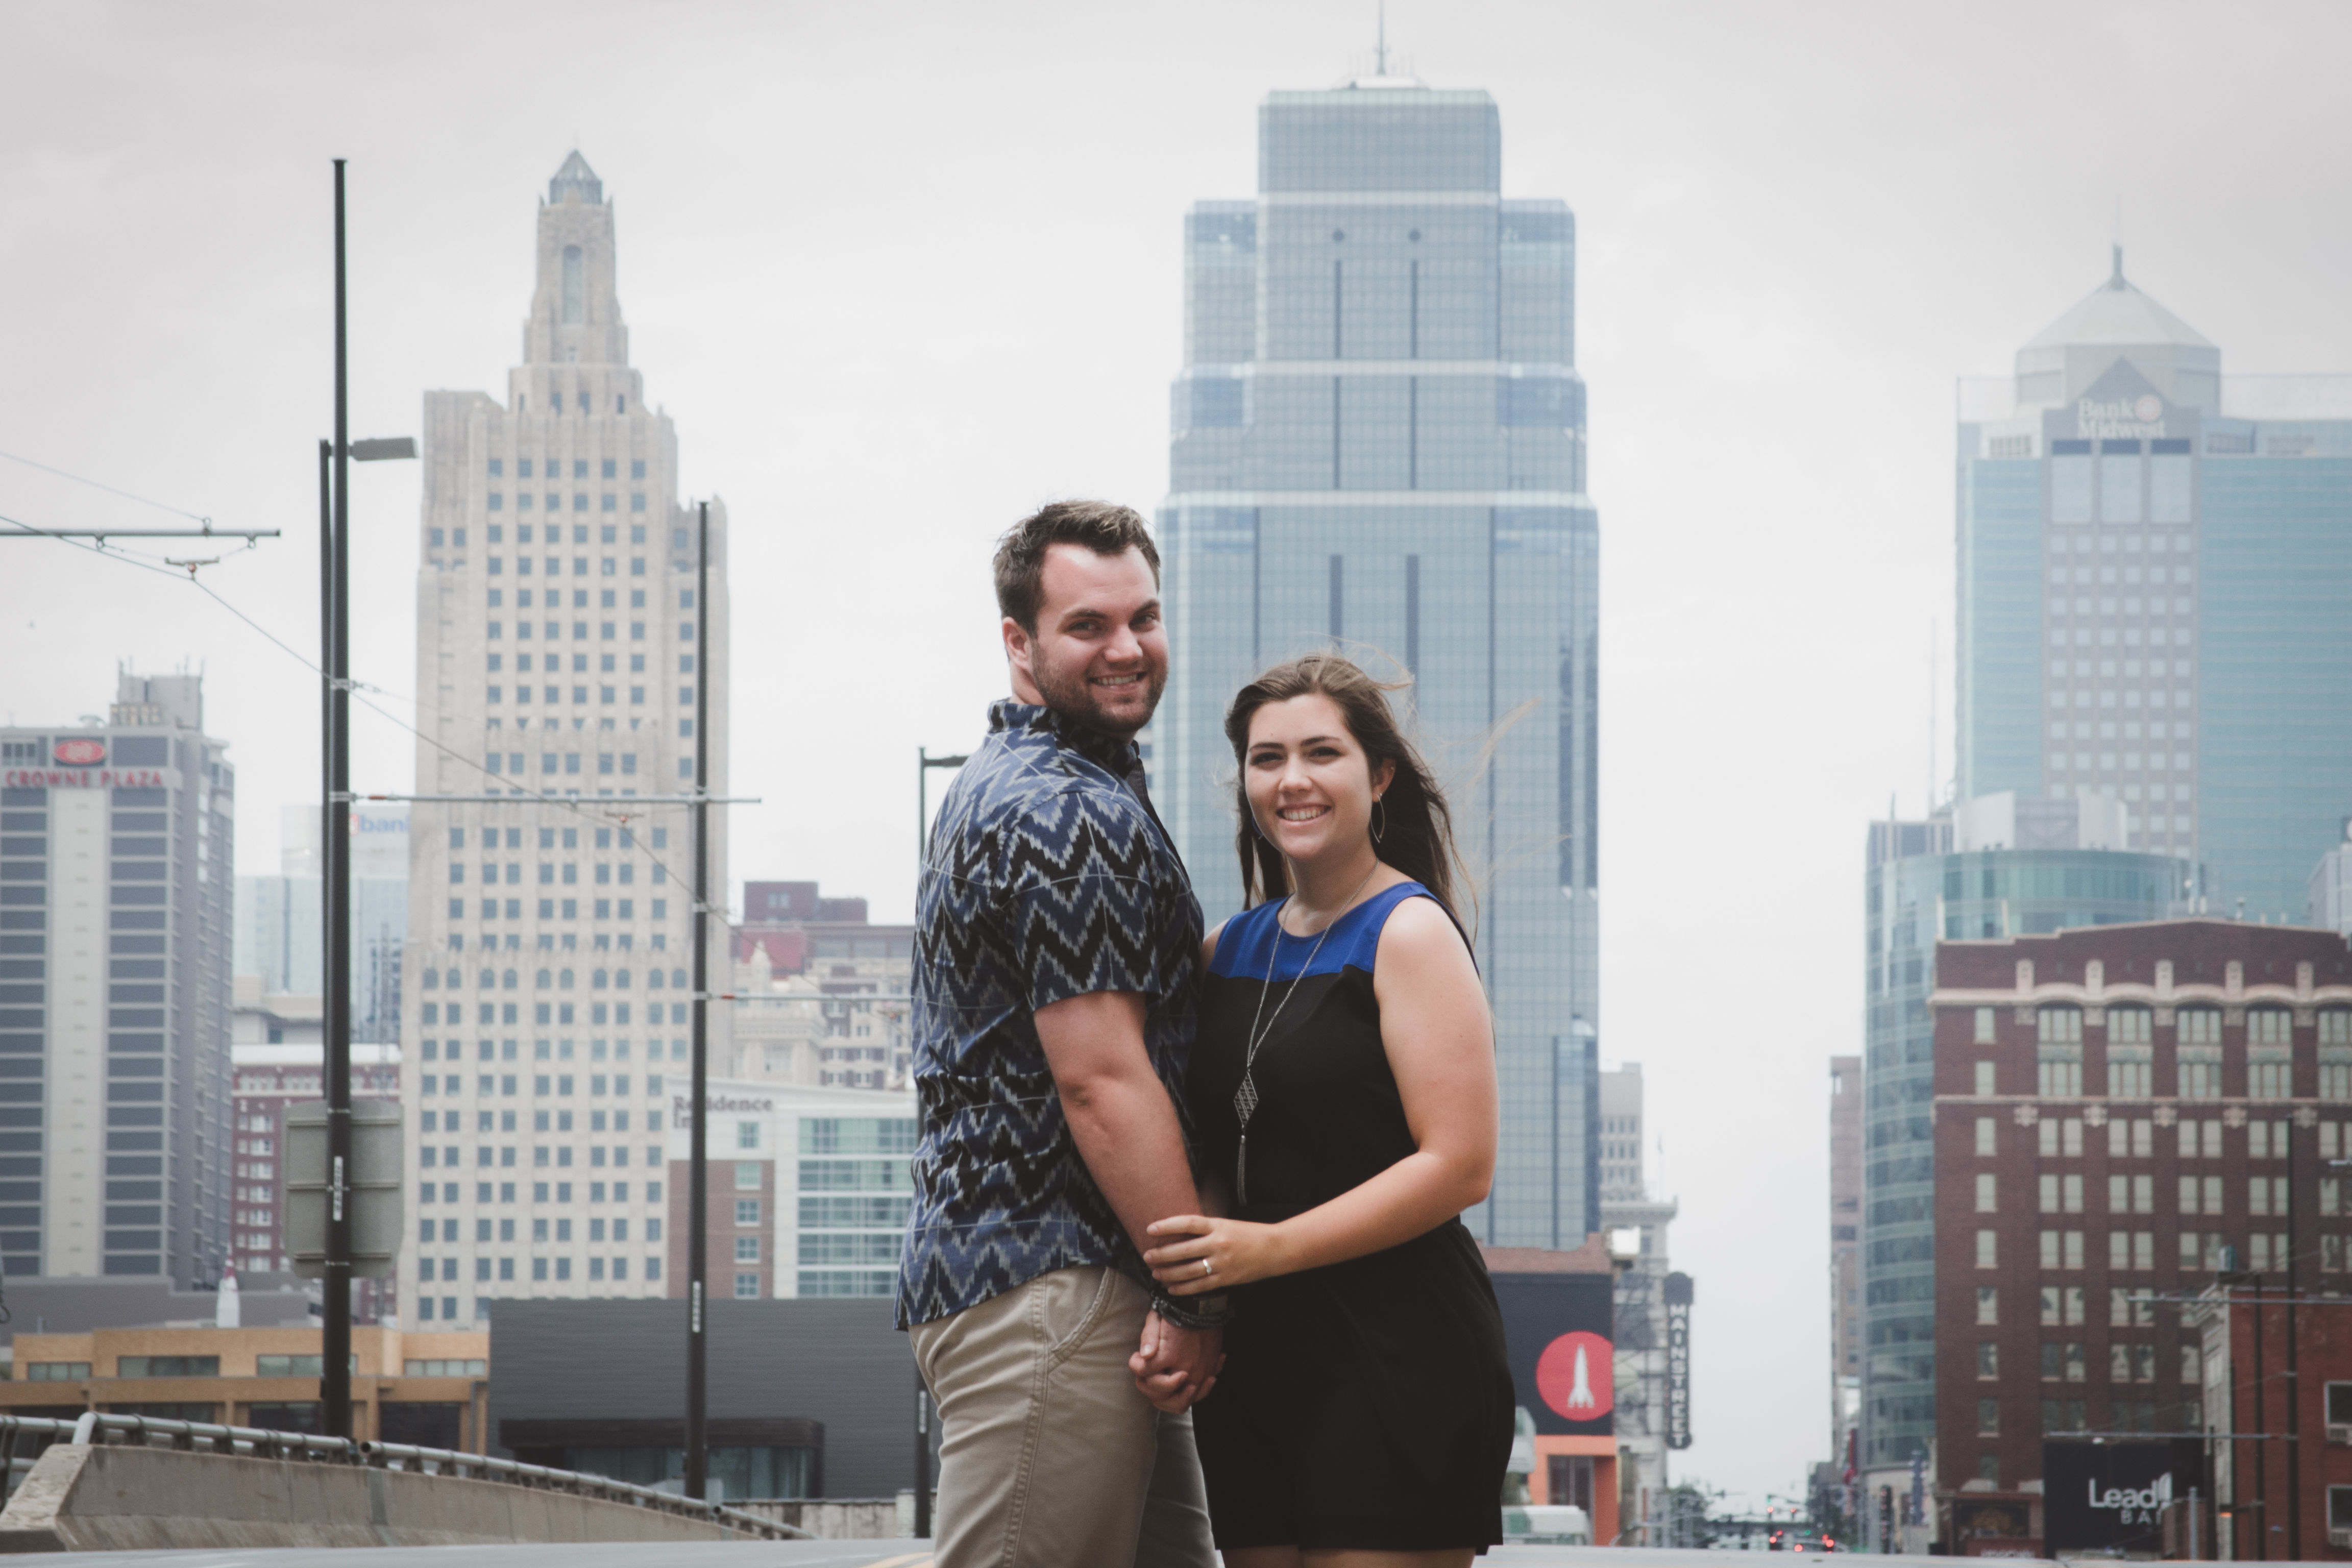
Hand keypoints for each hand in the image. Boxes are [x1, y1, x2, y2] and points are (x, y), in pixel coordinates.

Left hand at [1128, 1312, 1222, 1412]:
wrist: (1204, 1305)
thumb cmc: (1177, 1310)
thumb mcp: (1156, 1318)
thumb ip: (1148, 1338)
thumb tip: (1143, 1356)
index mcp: (1168, 1354)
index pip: (1144, 1373)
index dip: (1135, 1365)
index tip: (1136, 1356)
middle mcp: (1183, 1368)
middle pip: (1160, 1396)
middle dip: (1149, 1387)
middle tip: (1148, 1374)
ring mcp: (1199, 1373)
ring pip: (1181, 1403)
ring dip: (1170, 1397)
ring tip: (1166, 1386)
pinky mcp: (1210, 1370)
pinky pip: (1202, 1393)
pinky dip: (1194, 1393)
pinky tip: (1189, 1383)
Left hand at [1144, 1213, 1287, 1294]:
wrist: (1275, 1249)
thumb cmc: (1249, 1234)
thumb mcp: (1226, 1224)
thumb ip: (1205, 1229)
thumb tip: (1178, 1233)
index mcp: (1218, 1226)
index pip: (1188, 1223)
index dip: (1167, 1225)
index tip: (1150, 1229)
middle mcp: (1218, 1244)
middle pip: (1183, 1250)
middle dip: (1162, 1255)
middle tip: (1147, 1257)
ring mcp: (1222, 1263)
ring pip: (1188, 1271)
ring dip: (1169, 1273)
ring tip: (1156, 1273)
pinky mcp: (1226, 1279)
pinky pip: (1200, 1286)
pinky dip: (1183, 1288)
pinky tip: (1172, 1288)